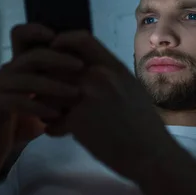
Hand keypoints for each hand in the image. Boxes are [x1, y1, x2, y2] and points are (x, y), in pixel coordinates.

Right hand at [0, 24, 84, 156]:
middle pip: (30, 55)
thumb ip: (56, 84)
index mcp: (17, 65)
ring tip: (75, 93)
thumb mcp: (43, 100)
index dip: (37, 30)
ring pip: (26, 78)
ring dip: (53, 85)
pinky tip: (56, 114)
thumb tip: (87, 71)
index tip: (60, 37)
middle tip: (80, 66)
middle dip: (58, 58)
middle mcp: (6, 71)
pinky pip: (17, 101)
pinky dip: (38, 107)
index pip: (20, 35)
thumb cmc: (22, 122)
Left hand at [47, 31, 172, 177]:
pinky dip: (53, 128)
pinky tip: (58, 132)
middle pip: (57, 66)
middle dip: (46, 79)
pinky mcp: (77, 120)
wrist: (151, 155)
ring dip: (45, 105)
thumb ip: (108, 76)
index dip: (63, 41)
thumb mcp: (130, 88)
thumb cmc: (144, 124)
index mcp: (113, 66)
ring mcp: (87, 97)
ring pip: (48, 93)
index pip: (82, 39)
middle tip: (44, 91)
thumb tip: (88, 69)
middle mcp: (99, 76)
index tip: (54, 50)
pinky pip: (52, 120)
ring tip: (51, 115)